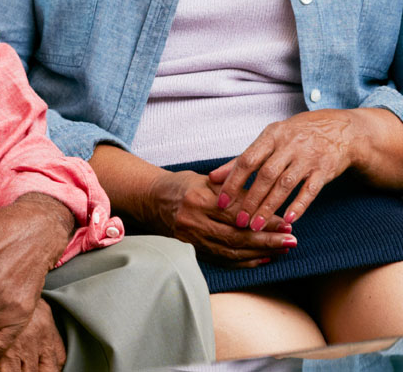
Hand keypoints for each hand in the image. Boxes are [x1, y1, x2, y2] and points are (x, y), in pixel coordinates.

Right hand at [148, 169, 292, 267]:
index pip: (237, 213)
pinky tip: (263, 259)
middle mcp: (194, 222)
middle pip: (237, 236)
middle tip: (292, 240)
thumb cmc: (181, 185)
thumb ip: (233, 190)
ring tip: (283, 250)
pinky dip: (245, 262)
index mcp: (197, 200)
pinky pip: (223, 260)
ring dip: (261, 253)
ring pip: (232, 252)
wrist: (151, 199)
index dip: (263, 219)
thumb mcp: (205, 180)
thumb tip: (266, 200)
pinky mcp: (192, 250)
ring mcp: (191, 239)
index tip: (286, 222)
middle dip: (268, 240)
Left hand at [210, 109, 369, 231]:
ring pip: (285, 185)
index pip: (247, 160)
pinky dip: (299, 205)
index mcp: (270, 136)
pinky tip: (288, 220)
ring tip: (256, 226)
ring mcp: (308, 158)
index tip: (221, 201)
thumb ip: (242, 159)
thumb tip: (213, 177)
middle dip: (250, 200)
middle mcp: (288, 146)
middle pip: (265, 175)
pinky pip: (310, 190)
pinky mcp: (325, 171)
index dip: (233, 181)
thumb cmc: (296, 136)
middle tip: (239, 221)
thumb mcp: (269, 140)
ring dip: (270, 207)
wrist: (340, 130)